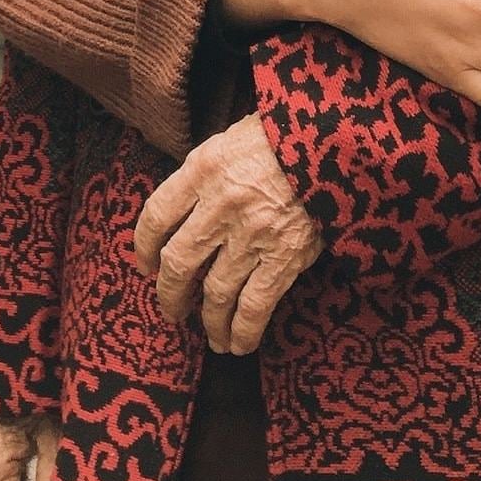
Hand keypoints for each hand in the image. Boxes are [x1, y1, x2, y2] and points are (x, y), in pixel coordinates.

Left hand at [134, 114, 322, 354]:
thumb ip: (204, 175)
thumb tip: (185, 210)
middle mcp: (220, 206)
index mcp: (202, 170)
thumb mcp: (230, 140)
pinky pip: (255, 306)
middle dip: (169, 294)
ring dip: (208, 321)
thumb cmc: (281, 136)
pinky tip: (237, 344)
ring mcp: (251, 236)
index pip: (156, 216)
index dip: (144, 246)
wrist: (335, 142)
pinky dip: (243, 331)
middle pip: (179, 262)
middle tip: (170, 310)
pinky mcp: (284, 258)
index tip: (145, 265)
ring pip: (215, 292)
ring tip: (209, 336)